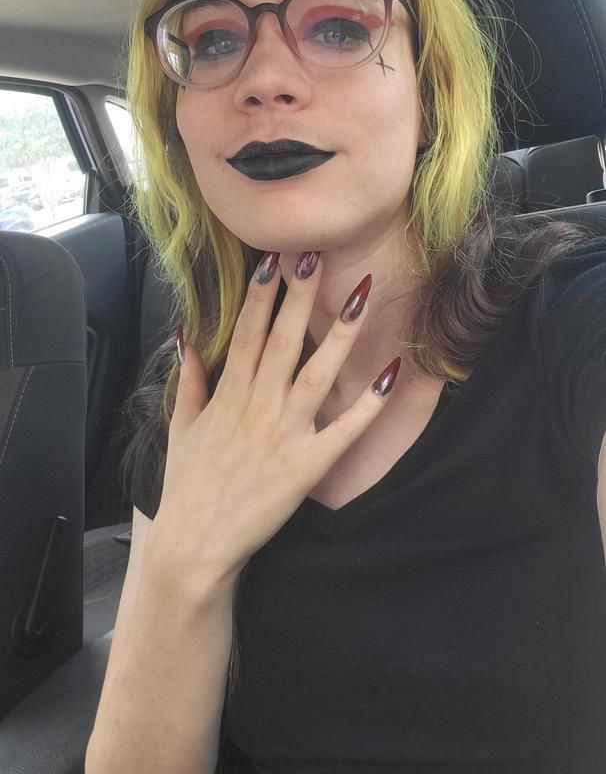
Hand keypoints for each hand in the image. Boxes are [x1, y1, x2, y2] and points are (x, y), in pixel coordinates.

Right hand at [149, 251, 399, 591]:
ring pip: (316, 374)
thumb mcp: (181, 428)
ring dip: (339, 334)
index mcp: (228, 395)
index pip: (247, 332)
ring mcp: (284, 435)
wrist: (193, 548)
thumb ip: (189, 381)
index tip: (273, 257)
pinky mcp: (308, 466)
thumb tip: (187, 336)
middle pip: (282, 340)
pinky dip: (369, 403)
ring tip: (360, 296)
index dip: (261, 293)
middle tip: (317, 254)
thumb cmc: (188, 488)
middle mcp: (257, 407)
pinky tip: (390, 374)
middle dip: (300, 296)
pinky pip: (344, 429)